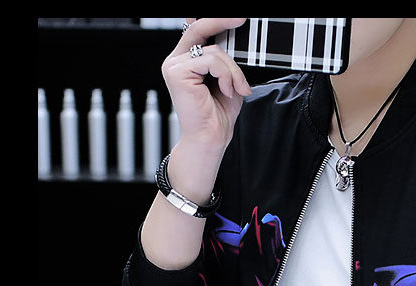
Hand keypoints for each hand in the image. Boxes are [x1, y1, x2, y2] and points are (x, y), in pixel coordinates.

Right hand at [161, 18, 251, 152]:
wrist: (209, 139)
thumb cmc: (217, 115)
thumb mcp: (227, 80)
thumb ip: (225, 60)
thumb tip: (234, 38)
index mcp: (186, 61)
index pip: (198, 30)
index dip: (214, 20)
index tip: (235, 17)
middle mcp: (176, 61)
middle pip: (200, 29)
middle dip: (222, 22)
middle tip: (242, 19)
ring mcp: (174, 65)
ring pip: (213, 51)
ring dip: (232, 71)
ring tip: (236, 89)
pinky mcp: (176, 72)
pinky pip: (211, 61)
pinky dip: (225, 75)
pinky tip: (226, 91)